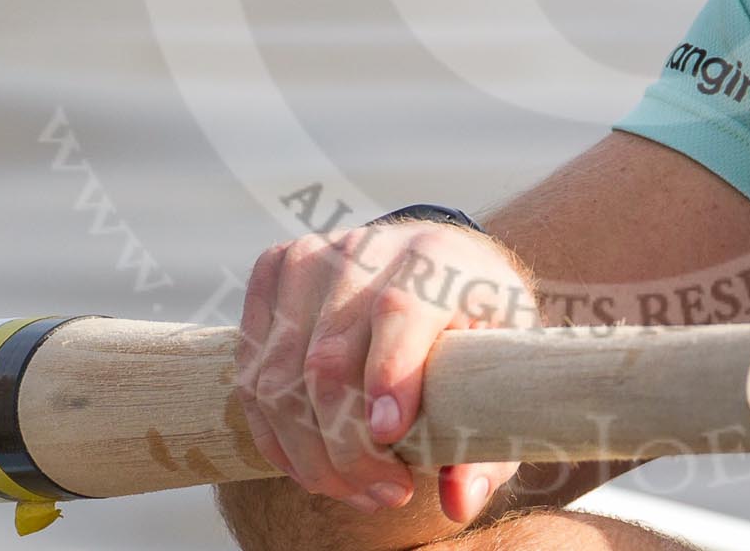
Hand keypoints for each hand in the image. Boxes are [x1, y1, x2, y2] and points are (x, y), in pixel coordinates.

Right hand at [235, 221, 536, 524]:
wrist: (437, 266)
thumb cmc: (474, 328)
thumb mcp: (498, 374)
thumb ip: (486, 441)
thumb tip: (460, 502)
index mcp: (436, 258)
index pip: (400, 310)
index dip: (389, 374)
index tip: (389, 437)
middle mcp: (368, 248)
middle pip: (329, 359)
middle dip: (346, 447)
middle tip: (384, 494)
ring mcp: (311, 257)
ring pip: (278, 374)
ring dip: (307, 452)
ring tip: (351, 488)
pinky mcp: (272, 273)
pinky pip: (250, 373)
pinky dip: (274, 434)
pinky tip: (310, 464)